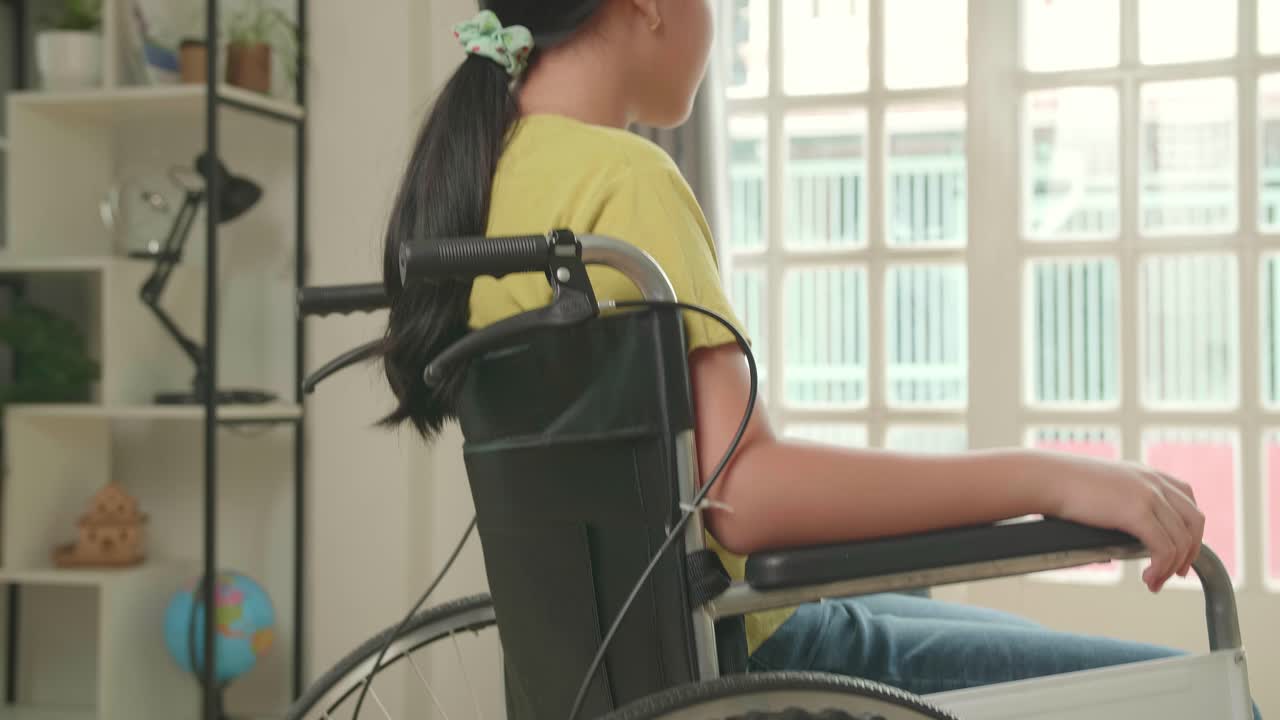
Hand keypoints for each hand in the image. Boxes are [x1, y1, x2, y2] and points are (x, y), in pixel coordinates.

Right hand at [1037, 452, 1204, 592]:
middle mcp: (1153, 481)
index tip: (1179, 551)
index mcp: (1146, 474)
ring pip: (1181, 539)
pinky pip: (1163, 548)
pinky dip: (1161, 568)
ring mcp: (1148, 494)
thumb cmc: (1060, 487)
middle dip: (1190, 551)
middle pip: (1194, 521)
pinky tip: (1147, 578)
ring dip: (1172, 566)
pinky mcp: (1136, 511)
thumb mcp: (1099, 492)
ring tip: (1154, 582)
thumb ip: (1115, 511)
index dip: (1190, 529)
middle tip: (1175, 573)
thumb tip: (1112, 549)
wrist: (1044, 478)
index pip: (1187, 499)